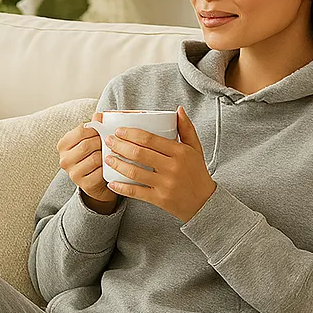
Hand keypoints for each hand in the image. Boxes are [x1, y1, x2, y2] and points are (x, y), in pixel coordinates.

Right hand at [56, 110, 117, 206]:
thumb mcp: (90, 139)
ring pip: (95, 158)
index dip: (96, 129)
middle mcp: (64, 160)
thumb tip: (99, 115)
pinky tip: (110, 165)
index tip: (103, 131)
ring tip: (111, 153)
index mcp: (63, 145)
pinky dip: (108, 167)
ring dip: (106, 155)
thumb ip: (94, 126)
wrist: (95, 182)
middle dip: (102, 142)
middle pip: (87, 144)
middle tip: (110, 143)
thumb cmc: (92, 156)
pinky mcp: (84, 185)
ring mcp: (73, 174)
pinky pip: (101, 172)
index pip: (81, 131)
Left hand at [104, 106, 216, 222]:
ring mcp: (165, 184)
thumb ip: (187, 128)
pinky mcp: (160, 199)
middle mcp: (172, 167)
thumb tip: (179, 109)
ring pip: (135, 172)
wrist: (204, 203)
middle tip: (109, 141)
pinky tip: (112, 183)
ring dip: (118, 164)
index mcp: (179, 152)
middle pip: (139, 154)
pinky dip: (122, 188)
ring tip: (108, 158)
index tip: (119, 131)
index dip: (131, 134)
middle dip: (120, 146)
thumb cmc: (198, 173)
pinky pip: (137, 192)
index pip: (150, 139)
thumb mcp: (195, 149)